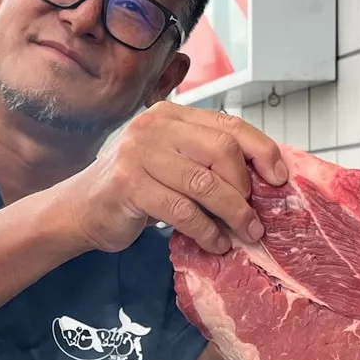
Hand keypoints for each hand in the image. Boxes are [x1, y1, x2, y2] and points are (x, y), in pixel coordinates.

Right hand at [51, 100, 286, 254]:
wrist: (80, 210)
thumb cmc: (134, 189)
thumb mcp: (170, 162)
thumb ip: (204, 159)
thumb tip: (262, 177)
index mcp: (171, 115)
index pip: (228, 125)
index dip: (261, 150)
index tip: (279, 179)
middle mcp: (154, 127)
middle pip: (222, 152)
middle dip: (245, 189)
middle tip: (254, 218)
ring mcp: (139, 155)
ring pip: (205, 184)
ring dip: (232, 215)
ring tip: (244, 234)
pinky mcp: (129, 186)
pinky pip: (183, 211)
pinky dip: (206, 231)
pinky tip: (215, 243)